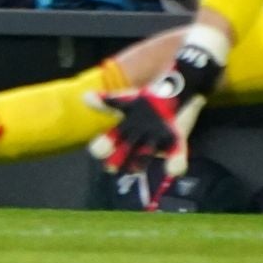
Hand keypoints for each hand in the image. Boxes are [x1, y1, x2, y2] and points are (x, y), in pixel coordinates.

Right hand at [88, 88, 205, 178]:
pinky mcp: (175, 142)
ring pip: (147, 155)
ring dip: (141, 162)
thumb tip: (85, 98)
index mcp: (125, 130)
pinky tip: (173, 170)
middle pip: (126, 152)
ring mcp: (156, 141)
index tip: (98, 152)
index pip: (110, 142)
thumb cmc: (146, 100)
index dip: (104, 147)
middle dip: (118, 160)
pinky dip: (175, 164)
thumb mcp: (126, 98)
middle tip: (111, 167)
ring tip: (137, 169)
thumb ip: (107, 100)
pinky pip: (176, 154)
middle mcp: (138, 140)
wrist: (172, 93)